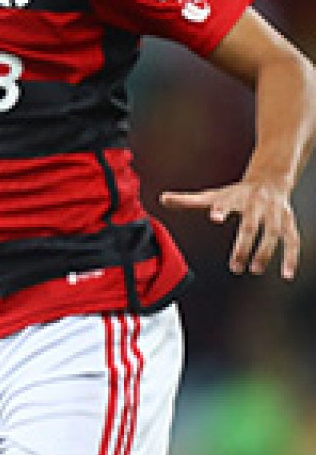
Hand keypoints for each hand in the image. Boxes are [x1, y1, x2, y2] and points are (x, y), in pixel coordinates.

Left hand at [160, 178, 301, 278]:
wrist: (270, 180)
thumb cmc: (237, 193)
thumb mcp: (213, 195)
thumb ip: (188, 200)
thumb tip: (162, 199)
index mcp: (235, 197)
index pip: (224, 202)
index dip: (220, 208)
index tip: (214, 216)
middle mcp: (256, 204)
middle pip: (250, 225)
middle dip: (243, 245)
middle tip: (235, 265)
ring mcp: (274, 214)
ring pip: (273, 234)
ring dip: (265, 252)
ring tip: (255, 269)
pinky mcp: (288, 222)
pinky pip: (292, 240)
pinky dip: (292, 257)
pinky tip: (287, 274)